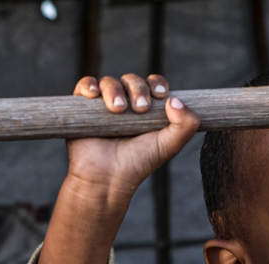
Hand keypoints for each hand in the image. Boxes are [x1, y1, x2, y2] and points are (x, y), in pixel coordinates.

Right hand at [67, 74, 198, 200]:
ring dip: (115, 90)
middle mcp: (127, 104)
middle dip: (138, 89)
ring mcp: (104, 105)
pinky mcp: (83, 108)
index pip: (153, 84)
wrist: (107, 178)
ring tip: (118, 110)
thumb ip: (185, 125)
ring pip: (109, 82)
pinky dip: (88, 85)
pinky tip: (94, 95)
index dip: (157, 84)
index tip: (160, 95)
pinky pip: (84, 85)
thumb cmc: (139, 163)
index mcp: (148, 110)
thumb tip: (175, 99)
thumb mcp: (169, 146)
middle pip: (132, 80)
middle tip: (140, 108)